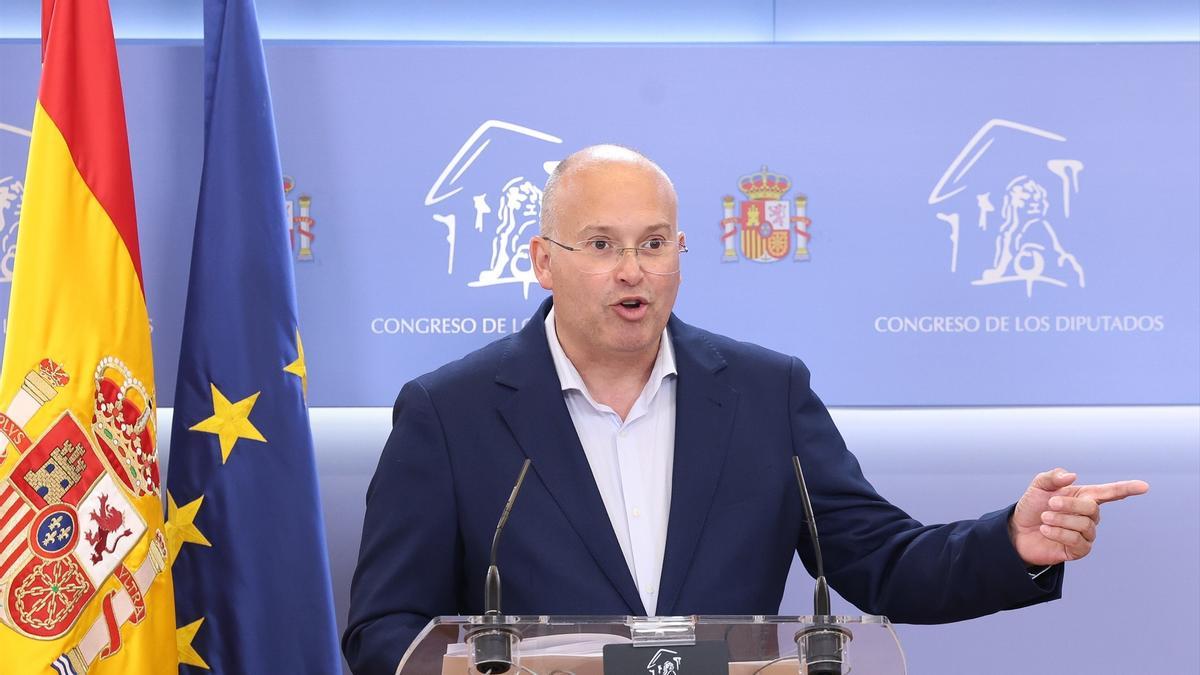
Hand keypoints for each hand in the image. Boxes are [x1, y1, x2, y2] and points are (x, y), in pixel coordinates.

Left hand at [1009, 468, 1148, 566]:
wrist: (1017, 532)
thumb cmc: (1031, 508)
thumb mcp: (1037, 487)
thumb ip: (1052, 477)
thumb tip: (1073, 475)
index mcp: (1084, 497)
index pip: (1111, 492)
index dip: (1127, 489)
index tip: (1144, 486)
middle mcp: (1089, 515)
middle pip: (1092, 508)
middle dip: (1069, 505)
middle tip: (1049, 505)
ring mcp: (1086, 534)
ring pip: (1085, 526)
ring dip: (1061, 520)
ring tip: (1044, 519)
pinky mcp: (1078, 550)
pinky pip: (1078, 542)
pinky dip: (1059, 534)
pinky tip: (1046, 531)